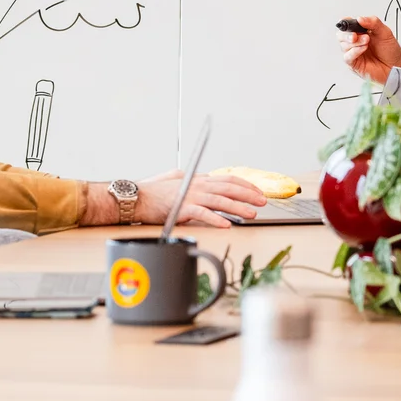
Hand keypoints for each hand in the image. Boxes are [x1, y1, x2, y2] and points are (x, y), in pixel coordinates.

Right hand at [135, 170, 266, 227]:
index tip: (257, 191)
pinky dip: (216, 219)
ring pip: (220, 200)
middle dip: (249, 194)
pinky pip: (203, 214)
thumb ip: (187, 178)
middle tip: (263, 201)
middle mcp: (197, 185)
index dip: (245, 185)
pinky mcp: (182, 208)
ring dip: (238, 207)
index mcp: (198, 179)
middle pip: (229, 188)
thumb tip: (193, 175)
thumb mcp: (174, 178)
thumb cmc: (153, 191)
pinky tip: (226, 224)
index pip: (227, 179)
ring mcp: (190, 196)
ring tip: (251, 213)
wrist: (137, 197)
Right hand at [340, 16, 400, 84]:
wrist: (396, 65)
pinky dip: (354, 52)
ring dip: (355, 43)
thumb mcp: (384, 32)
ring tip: (367, 41)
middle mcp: (355, 42)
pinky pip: (347, 57)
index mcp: (360, 32)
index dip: (346, 22)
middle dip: (347, 35)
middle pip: (341, 35)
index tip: (351, 22)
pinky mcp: (354, 64)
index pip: (347, 25)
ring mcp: (354, 53)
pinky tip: (363, 48)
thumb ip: (373, 22)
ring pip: (343, 46)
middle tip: (356, 35)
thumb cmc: (390, 50)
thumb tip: (360, 19)